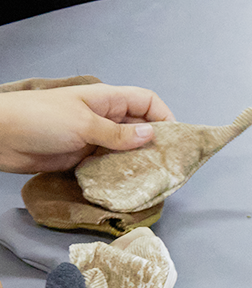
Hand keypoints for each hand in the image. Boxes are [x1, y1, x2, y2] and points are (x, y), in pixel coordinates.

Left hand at [0, 84, 173, 172]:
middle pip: (141, 128)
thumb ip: (118, 134)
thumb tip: (151, 136)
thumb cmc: (39, 119)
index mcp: (107, 100)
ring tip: (153, 180)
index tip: (176, 140)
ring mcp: (94, 139)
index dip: (165, 117)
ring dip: (139, 163)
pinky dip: (120, 175)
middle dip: (157, 145)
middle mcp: (105, 118)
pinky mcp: (83, 158)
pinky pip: (110, 166)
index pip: (147, 102)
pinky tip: (129, 186)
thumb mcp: (84, 123)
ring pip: (127, 150)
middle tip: (170, 166)